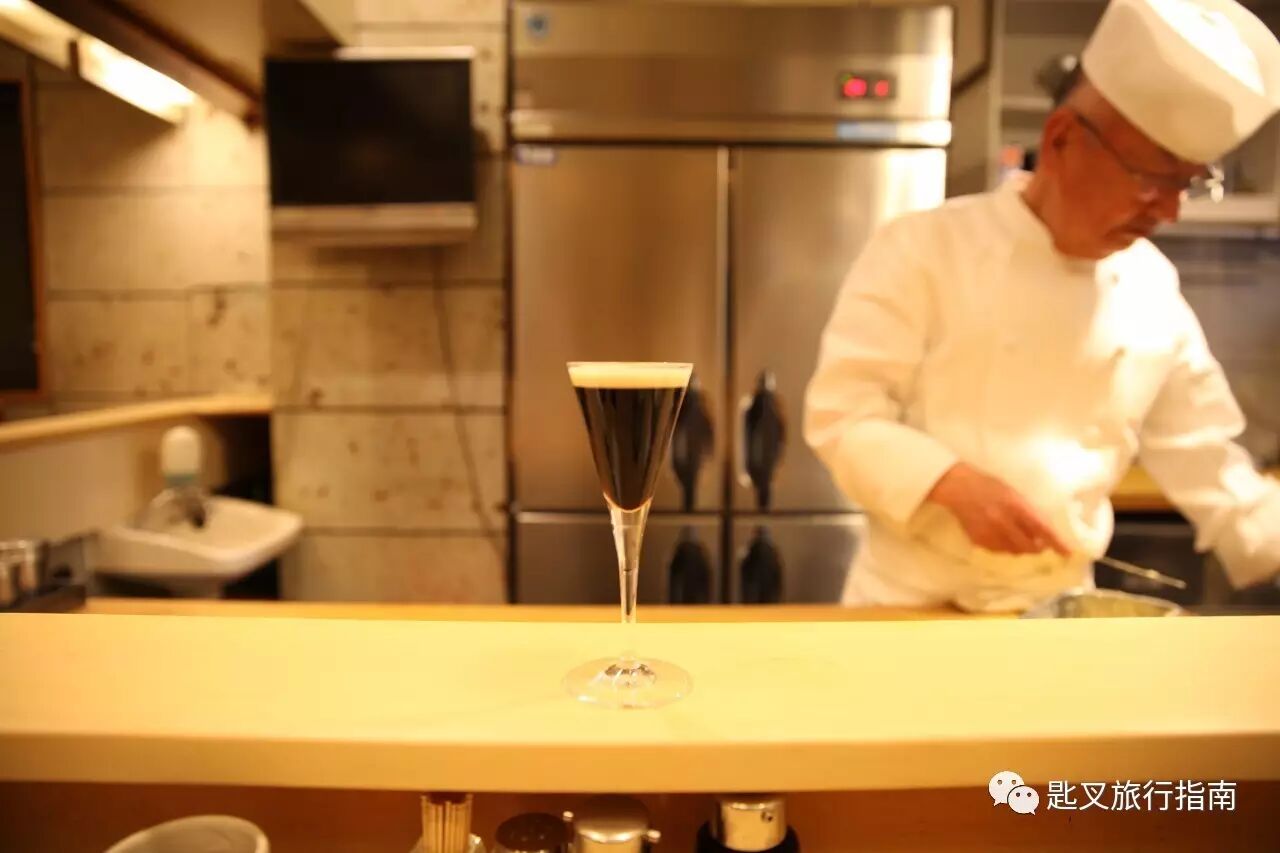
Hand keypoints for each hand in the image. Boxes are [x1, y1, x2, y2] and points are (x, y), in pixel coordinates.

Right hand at [925, 462, 1069, 555]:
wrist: (957, 487)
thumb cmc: (988, 485)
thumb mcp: (1012, 493)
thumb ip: (1026, 511)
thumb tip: (1041, 532)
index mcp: (1015, 505)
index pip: (1042, 528)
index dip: (1056, 542)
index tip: (1067, 553)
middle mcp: (1004, 521)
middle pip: (1028, 546)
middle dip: (1037, 548)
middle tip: (1040, 546)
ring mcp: (990, 532)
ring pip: (1013, 551)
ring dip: (1020, 548)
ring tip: (1016, 538)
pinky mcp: (978, 539)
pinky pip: (998, 551)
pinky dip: (1004, 548)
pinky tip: (1000, 537)